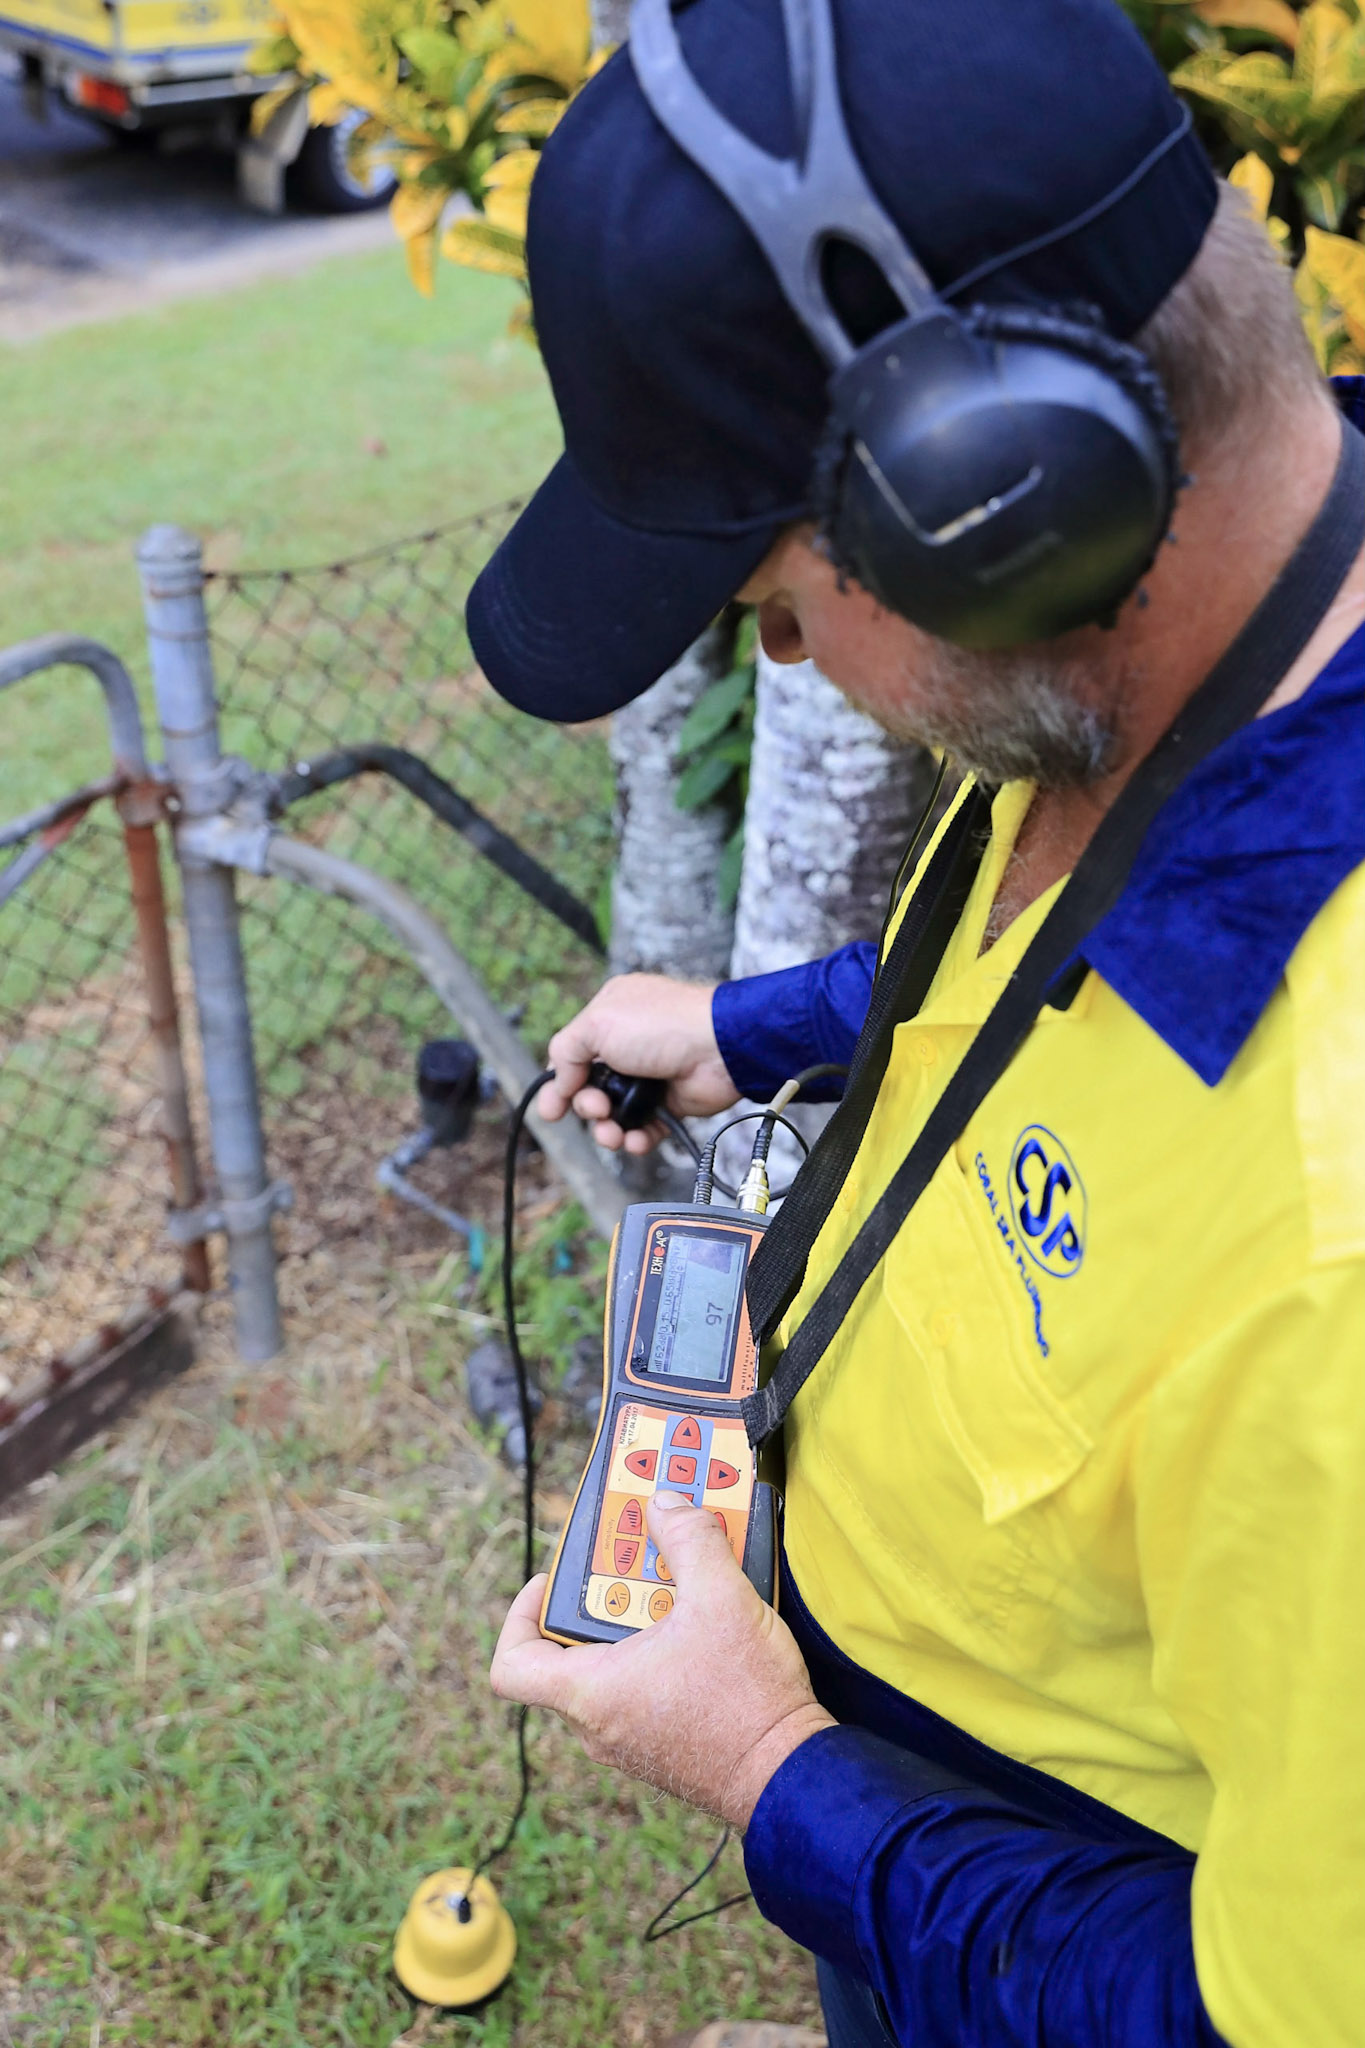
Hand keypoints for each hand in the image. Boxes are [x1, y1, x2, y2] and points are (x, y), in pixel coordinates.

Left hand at [490, 1491, 833, 1828]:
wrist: (790, 1776)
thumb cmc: (747, 1703)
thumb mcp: (721, 1598)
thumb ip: (689, 1540)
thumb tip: (665, 1505)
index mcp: (591, 1692)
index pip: (512, 1664)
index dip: (521, 1613)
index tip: (554, 1581)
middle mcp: (599, 1724)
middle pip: (573, 1649)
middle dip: (609, 1596)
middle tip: (644, 1561)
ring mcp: (629, 1739)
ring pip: (613, 1666)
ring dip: (642, 1621)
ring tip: (686, 1584)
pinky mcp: (661, 1746)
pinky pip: (642, 1687)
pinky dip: (661, 1651)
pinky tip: (704, 1626)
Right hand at [537, 973, 740, 1154]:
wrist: (719, 1048)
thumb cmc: (663, 1025)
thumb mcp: (597, 1024)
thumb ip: (566, 1052)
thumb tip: (559, 1084)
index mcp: (609, 1016)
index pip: (572, 1055)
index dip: (558, 1085)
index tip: (550, 1111)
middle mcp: (627, 1046)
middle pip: (589, 1089)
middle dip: (587, 1106)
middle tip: (597, 1108)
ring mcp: (649, 1075)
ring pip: (613, 1113)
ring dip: (607, 1129)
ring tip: (613, 1132)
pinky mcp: (669, 1102)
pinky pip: (642, 1128)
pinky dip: (635, 1138)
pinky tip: (634, 1139)